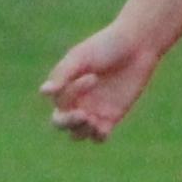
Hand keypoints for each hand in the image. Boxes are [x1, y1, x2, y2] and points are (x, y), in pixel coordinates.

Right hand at [39, 21, 160, 141]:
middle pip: (61, 123)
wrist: (137, 45)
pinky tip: (103, 127)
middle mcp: (76, 100)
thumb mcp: (81, 57)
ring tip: (93, 120)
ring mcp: (93, 110)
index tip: (93, 77)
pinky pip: (99, 136)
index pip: (59, 102)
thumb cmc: (105, 46)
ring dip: (82, 130)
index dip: (72, 94)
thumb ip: (62, 75)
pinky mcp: (112, 117)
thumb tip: (44, 92)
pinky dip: (98, 136)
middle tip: (83, 115)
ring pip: (77, 134)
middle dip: (68, 122)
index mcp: (64, 86)